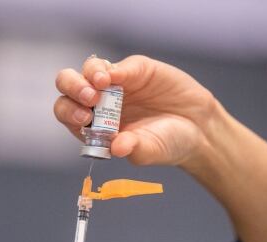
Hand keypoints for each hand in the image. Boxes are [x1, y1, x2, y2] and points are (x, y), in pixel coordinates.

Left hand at [54, 54, 219, 167]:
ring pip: (88, 70)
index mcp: (93, 125)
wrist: (198, 127)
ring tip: (101, 85)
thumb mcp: (151, 151)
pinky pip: (118, 65)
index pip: (68, 113)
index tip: (83, 118)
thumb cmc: (168, 143)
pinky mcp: (134, 69)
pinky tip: (118, 76)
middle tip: (89, 100)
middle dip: (72, 89)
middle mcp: (99, 102)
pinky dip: (114, 69)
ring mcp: (115, 83)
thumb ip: (134, 149)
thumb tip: (117, 147)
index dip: (69, 113)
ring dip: (88, 75)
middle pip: (69, 87)